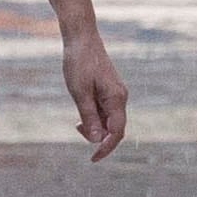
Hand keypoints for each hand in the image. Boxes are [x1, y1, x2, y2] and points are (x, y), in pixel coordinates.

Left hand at [62, 33, 127, 161]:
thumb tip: (96, 140)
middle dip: (98, 136)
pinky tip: (81, 112)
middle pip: (114, 128)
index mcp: (116, 99)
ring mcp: (115, 93)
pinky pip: (104, 110)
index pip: (116, 132)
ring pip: (108, 120)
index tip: (93, 158)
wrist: (81, 38)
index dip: (105, 147)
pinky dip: (94, 116)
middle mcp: (120, 98)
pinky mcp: (108, 90)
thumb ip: (89, 116)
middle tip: (77, 128)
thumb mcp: (79, 92)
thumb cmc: (79, 62)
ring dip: (95, 126)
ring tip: (77, 121)